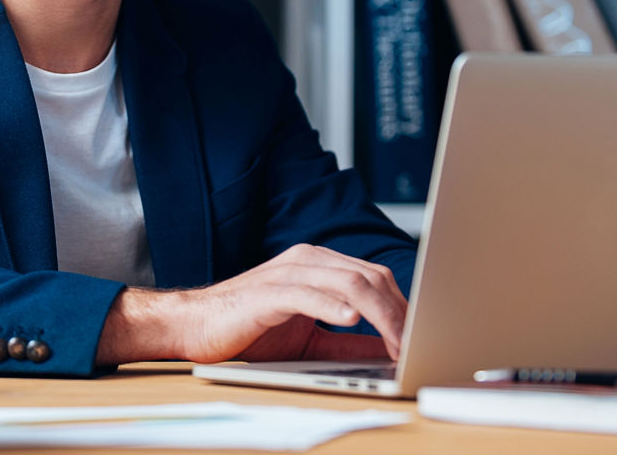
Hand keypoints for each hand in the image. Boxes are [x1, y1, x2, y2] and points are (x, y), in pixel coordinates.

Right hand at [95, 244, 406, 365]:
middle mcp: (307, 262)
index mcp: (319, 266)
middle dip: (399, 312)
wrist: (194, 327)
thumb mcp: (308, 340)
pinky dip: (333, 306)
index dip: (402, 306)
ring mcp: (287, 273)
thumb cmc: (247, 331)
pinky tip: (351, 319)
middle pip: (369, 277)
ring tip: (398, 340)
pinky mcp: (267, 292)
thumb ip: (344, 342)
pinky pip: (308, 294)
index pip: (375, 278)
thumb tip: (386, 354)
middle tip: (417, 344)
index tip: (422, 336)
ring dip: (378, 313)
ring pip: (347, 282)